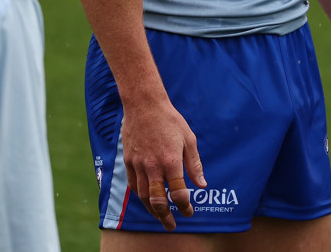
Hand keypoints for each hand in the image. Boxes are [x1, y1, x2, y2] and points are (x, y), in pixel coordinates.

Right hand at [122, 99, 206, 230]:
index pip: (179, 193)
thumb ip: (194, 164)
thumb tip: (202, 185)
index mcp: (171, 161)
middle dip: (166, 217)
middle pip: (158, 201)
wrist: (144, 104)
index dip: (185, 206)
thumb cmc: (170, 119)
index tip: (189, 212)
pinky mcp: (128, 160)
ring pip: (143, 196)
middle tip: (171, 225)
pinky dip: (139, 196)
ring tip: (159, 216)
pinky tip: (146, 199)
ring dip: (152, 210)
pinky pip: (132, 184)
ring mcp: (139, 164)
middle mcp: (153, 166)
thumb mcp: (189, 138)